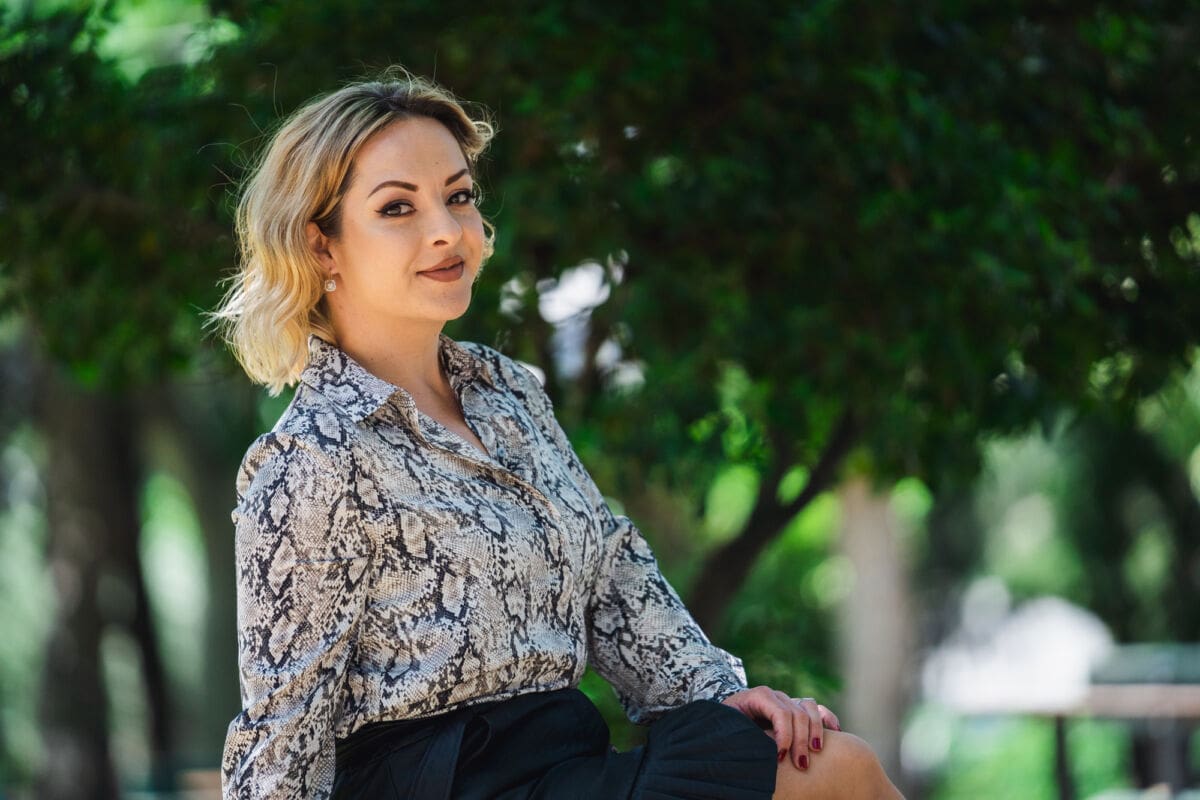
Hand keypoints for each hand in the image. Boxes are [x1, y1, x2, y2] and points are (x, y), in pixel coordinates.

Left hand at [721, 685, 841, 770]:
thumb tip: (751, 751)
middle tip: (801, 765)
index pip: (780, 712)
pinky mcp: (797, 708)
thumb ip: (741, 735)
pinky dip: (828, 719)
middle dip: (800, 741)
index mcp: (758, 696)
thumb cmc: (727, 725)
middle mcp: (776, 696)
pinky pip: (818, 709)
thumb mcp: (729, 727)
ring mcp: (789, 700)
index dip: (784, 736)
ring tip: (815, 752)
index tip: (779, 758)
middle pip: (797, 713)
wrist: (727, 715)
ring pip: (810, 708)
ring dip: (816, 731)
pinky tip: (835, 733)